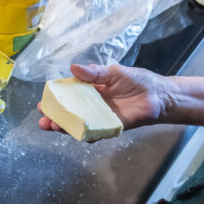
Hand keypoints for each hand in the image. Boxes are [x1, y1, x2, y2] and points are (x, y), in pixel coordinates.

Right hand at [38, 63, 172, 132]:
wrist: (159, 95)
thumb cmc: (138, 81)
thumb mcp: (114, 72)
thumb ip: (95, 73)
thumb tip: (73, 68)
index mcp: (92, 89)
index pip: (70, 95)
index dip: (57, 99)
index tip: (44, 102)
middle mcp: (94, 105)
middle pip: (71, 113)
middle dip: (56, 117)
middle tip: (44, 120)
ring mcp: (102, 117)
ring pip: (80, 124)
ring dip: (67, 127)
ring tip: (55, 127)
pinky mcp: (112, 127)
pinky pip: (97, 133)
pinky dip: (87, 135)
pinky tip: (78, 134)